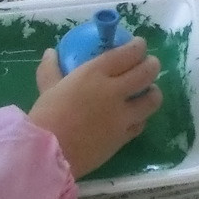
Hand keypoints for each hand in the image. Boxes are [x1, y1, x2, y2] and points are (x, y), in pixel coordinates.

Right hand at [26, 40, 161, 179]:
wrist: (49, 153)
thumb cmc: (45, 116)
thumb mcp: (47, 87)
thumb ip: (51, 68)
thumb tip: (51, 53)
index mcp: (95, 74)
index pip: (127, 54)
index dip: (138, 47)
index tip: (139, 45)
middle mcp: (114, 91)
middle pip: (146, 73)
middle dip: (153, 65)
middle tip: (150, 64)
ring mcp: (122, 116)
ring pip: (152, 100)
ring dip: (153, 92)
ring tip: (148, 91)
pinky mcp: (124, 137)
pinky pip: (141, 123)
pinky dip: (141, 117)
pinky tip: (135, 116)